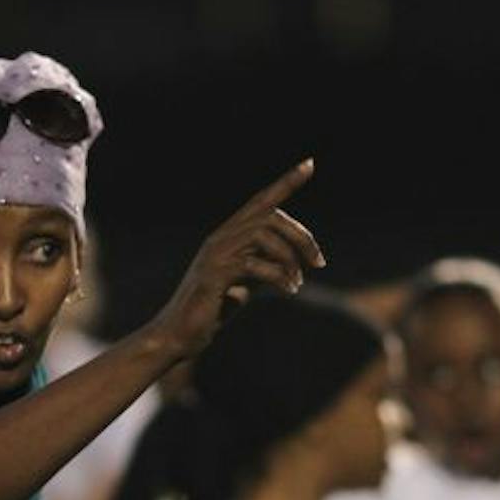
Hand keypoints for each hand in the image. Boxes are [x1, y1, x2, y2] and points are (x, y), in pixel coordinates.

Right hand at [144, 160, 325, 360]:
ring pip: (264, 235)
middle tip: (319, 263)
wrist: (180, 335)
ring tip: (297, 284)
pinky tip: (288, 290)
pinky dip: (278, 276)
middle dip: (302, 237)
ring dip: (290, 259)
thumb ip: (263, 265)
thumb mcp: (244, 283)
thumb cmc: (211, 310)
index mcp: (228, 236)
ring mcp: (215, 255)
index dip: (285, 183)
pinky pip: (254, 264)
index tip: (309, 165)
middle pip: (270, 216)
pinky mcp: (215, 275)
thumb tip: (292, 259)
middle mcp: (220, 238)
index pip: (260, 201)